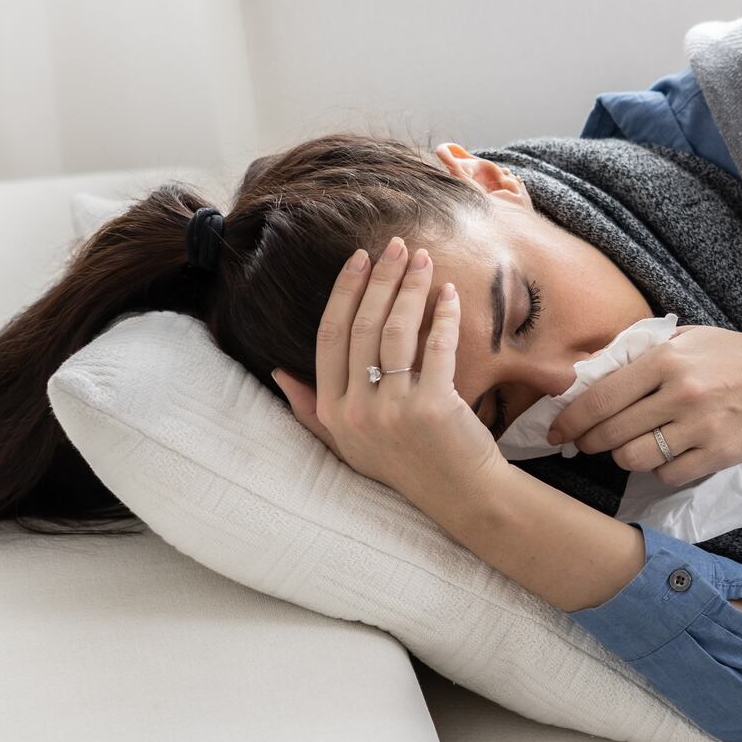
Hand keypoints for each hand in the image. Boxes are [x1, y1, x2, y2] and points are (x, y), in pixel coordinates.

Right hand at [271, 235, 506, 516]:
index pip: (329, 337)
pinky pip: (436, 347)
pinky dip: (443, 316)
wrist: (462, 495)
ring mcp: (394, 409)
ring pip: (396, 331)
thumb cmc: (407, 465)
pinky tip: (449, 294)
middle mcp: (357, 410)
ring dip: (410, 288)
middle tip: (396, 246)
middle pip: (362, 326)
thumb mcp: (348, 444)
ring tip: (424, 259)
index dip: (344, 292)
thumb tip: (279, 373)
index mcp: (334, 411)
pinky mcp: (433, 407)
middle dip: (380, 279)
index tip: (360, 260)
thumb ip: (312, 410)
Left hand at [548, 324, 741, 486]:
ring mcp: (700, 427)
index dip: (571, 419)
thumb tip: (591, 372)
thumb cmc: (732, 355)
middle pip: (612, 432)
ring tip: (627, 448)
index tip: (557, 431)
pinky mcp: (718, 454)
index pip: (601, 397)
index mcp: (666, 359)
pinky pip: (668, 474)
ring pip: (635, 458)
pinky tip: (665, 456)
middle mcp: (680, 393)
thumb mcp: (686, 339)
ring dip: (623, 457)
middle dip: (589, 442)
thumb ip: (640, 353)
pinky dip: (659, 470)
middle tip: (584, 443)